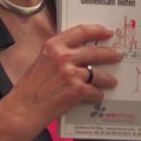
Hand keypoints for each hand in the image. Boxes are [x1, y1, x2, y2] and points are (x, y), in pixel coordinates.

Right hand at [6, 23, 122, 136]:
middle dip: (110, 54)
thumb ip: (59, 54)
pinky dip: (97, 95)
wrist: (23, 109)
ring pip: (98, 73)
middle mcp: (63, 56)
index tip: (107, 32)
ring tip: (112, 82)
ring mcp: (71, 73)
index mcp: (53, 46)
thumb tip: (79, 53)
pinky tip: (97, 97)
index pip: (81, 31)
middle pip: (95, 51)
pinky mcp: (76, 90)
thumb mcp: (41, 61)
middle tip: (117, 56)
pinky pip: (95, 91)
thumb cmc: (29, 88)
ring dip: (107, 79)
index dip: (98, 30)